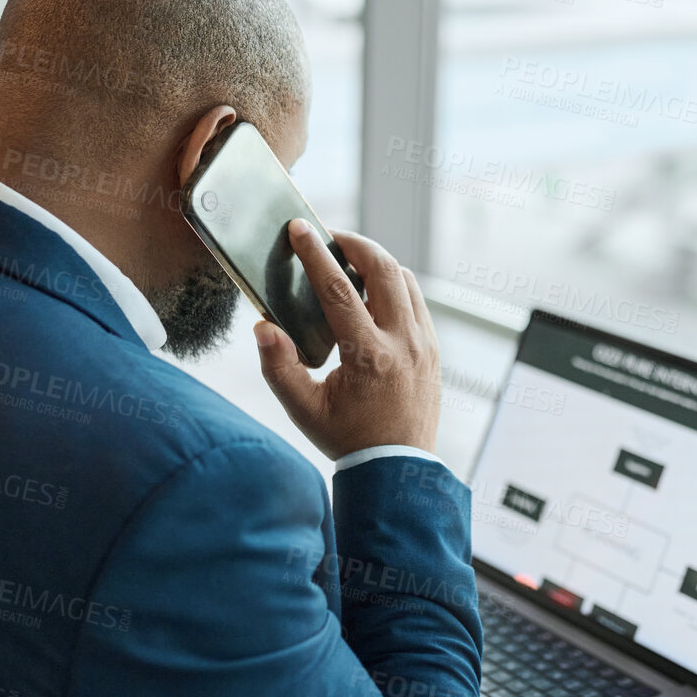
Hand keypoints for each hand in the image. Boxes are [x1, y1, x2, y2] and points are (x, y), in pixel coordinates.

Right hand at [254, 219, 439, 460]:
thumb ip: (278, 367)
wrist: (397, 468)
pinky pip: (417, 301)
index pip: (338, 289)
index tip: (300, 228)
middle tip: (330, 238)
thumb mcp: (303, 410)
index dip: (315, 254)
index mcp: (368, 355)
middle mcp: (403, 343)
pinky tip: (373, 293)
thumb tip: (263, 326)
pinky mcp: (433, 349)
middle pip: (384, 269)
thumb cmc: (348, 439)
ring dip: (378, 263)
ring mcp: (423, 344)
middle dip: (356, 243)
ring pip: (406, 280)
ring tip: (350, 263)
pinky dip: (395, 286)